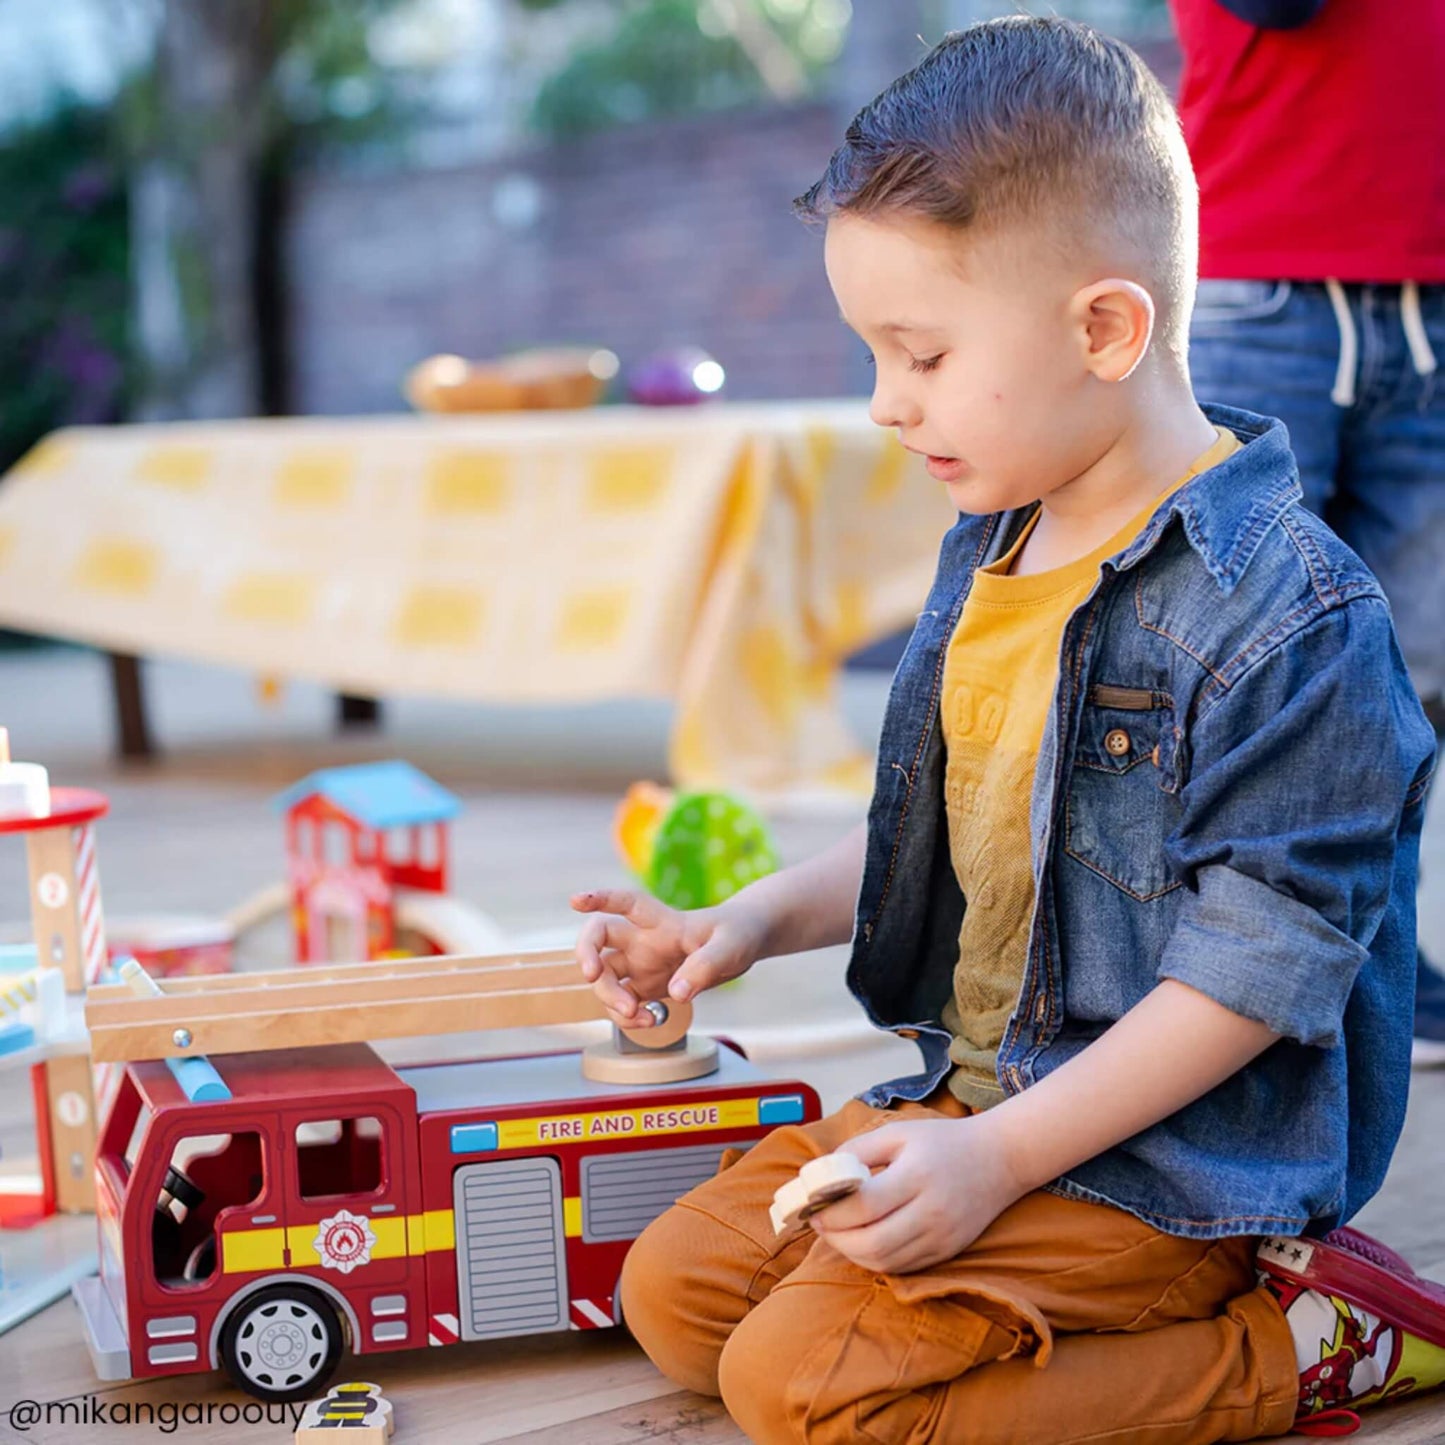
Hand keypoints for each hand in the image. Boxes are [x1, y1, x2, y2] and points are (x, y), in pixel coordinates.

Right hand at [570, 887, 767, 1028]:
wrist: (744, 944)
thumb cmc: (736, 934)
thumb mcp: (729, 948)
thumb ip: (704, 967)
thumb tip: (676, 993)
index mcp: (661, 921)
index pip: (625, 903)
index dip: (599, 898)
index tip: (576, 901)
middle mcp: (642, 940)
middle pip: (598, 939)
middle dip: (586, 955)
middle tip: (592, 977)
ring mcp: (640, 964)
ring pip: (605, 978)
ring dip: (610, 999)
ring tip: (638, 1016)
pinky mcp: (645, 987)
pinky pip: (622, 1004)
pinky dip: (628, 1018)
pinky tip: (651, 1023)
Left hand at [808, 1116, 1025, 1273]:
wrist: (1000, 1158)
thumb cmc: (943, 1141)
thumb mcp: (899, 1132)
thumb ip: (858, 1150)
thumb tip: (819, 1174)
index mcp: (917, 1175)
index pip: (863, 1206)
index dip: (831, 1212)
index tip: (812, 1206)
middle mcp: (932, 1212)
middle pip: (872, 1243)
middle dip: (836, 1238)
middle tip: (819, 1223)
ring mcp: (942, 1237)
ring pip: (885, 1262)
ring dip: (851, 1253)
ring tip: (836, 1233)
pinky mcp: (947, 1252)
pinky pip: (902, 1267)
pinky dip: (875, 1260)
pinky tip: (862, 1242)